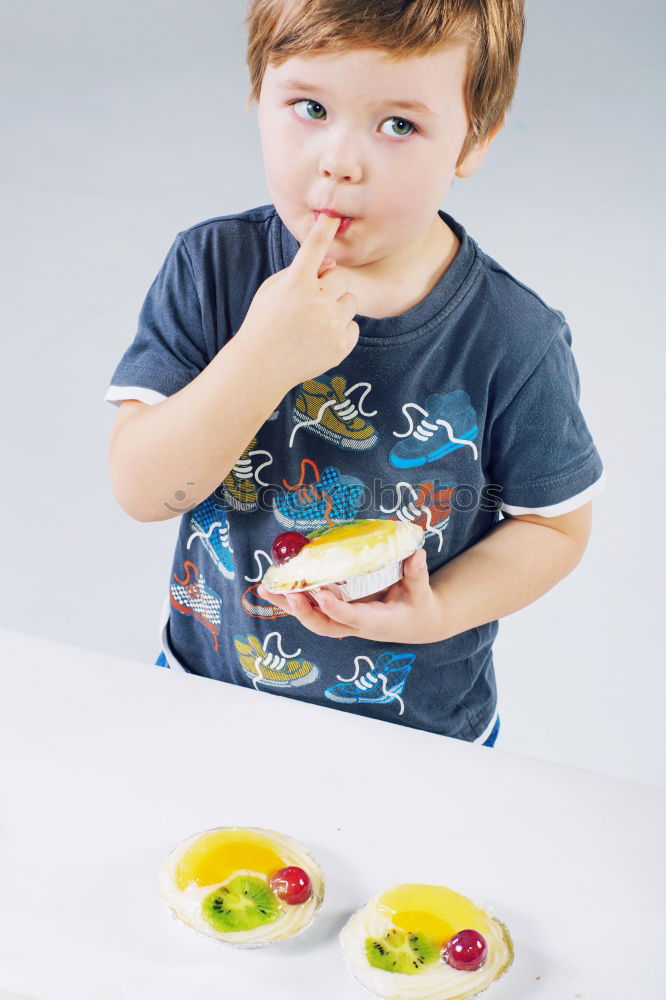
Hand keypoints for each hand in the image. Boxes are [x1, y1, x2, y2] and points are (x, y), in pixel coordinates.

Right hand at [235, 212, 359, 392]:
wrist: (262, 366)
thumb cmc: (265, 323)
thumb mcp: (273, 290)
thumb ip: (301, 272)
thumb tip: (332, 264)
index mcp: (295, 283)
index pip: (314, 248)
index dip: (325, 229)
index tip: (332, 215)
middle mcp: (316, 301)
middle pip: (341, 278)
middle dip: (330, 286)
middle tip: (312, 301)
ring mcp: (331, 325)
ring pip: (350, 302)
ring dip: (336, 307)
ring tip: (314, 323)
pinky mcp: (341, 346)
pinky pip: (353, 326)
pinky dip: (340, 330)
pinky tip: (320, 338)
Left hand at [256, 549, 442, 643]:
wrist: (415, 624)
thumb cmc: (418, 606)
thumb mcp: (422, 591)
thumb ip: (417, 573)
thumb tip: (417, 552)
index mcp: (376, 621)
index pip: (352, 617)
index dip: (335, 608)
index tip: (321, 594)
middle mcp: (355, 626)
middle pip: (323, 625)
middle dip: (302, 611)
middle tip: (286, 593)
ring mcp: (344, 622)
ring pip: (312, 618)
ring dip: (287, 605)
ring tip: (265, 589)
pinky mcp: (338, 615)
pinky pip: (312, 610)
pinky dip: (293, 600)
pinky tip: (276, 588)